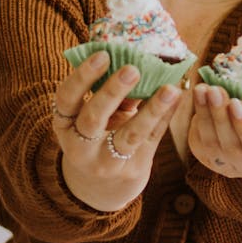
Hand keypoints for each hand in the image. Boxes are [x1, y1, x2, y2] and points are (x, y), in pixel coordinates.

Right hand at [52, 51, 181, 211]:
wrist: (101, 188)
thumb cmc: (96, 137)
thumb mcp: (91, 118)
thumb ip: (109, 95)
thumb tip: (134, 61)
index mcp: (65, 125)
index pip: (67, 98)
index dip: (82, 76)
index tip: (103, 54)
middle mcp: (80, 147)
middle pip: (94, 117)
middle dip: (113, 91)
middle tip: (132, 69)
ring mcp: (107, 162)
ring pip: (130, 134)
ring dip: (152, 109)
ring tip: (170, 89)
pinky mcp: (133, 169)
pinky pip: (152, 139)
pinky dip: (165, 117)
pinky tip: (177, 97)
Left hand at [188, 84, 241, 179]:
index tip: (237, 102)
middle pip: (231, 145)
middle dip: (220, 116)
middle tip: (214, 90)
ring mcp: (225, 163)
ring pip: (211, 141)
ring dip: (205, 113)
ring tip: (203, 89)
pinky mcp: (206, 156)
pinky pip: (197, 139)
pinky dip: (196, 116)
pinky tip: (197, 96)